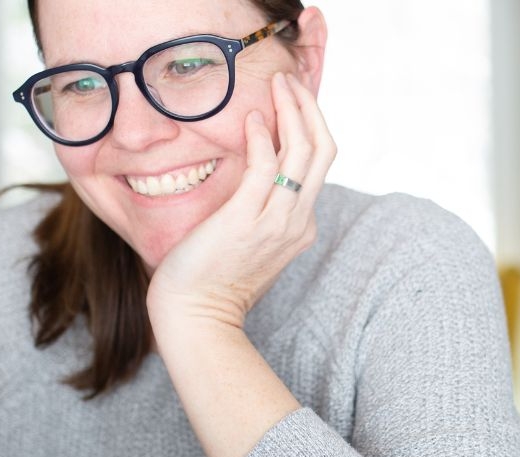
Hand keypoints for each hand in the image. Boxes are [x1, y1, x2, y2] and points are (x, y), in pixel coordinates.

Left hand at [146, 72, 336, 331]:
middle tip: (289, 78)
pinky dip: (262, 137)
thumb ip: (261, 210)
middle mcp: (297, 222)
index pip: (319, 162)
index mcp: (301, 225)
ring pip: (302, 153)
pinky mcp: (246, 220)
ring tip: (277, 84)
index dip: (311, 124)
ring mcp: (276, 222)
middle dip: (309, 107)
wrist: (196, 316)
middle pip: (323, 150)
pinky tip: (251, 117)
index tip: (293, 98)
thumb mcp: (250, 241)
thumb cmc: (212, 280)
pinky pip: (266, 168)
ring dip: (292, 111)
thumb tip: (254, 175)